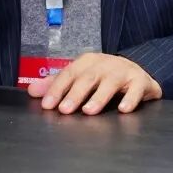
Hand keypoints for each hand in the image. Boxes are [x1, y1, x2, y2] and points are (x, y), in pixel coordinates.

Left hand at [27, 53, 161, 114]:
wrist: (138, 73)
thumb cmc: (104, 77)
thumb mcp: (81, 77)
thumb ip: (57, 85)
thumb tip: (32, 92)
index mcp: (88, 62)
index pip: (69, 73)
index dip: (57, 89)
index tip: (48, 105)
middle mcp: (105, 64)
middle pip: (88, 77)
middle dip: (75, 93)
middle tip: (65, 110)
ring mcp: (124, 71)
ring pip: (110, 82)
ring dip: (99, 96)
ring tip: (89, 111)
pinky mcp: (141, 81)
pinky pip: (136, 89)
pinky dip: (130, 99)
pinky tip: (123, 110)